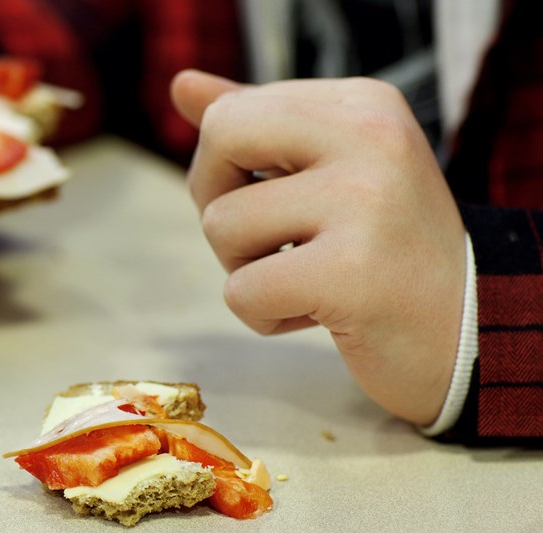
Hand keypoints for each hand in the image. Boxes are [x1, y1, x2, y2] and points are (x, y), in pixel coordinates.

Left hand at [171, 70, 467, 425]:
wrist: (467, 329)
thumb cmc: (381, 248)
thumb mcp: (325, 170)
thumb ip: (257, 124)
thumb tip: (181, 86)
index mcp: (363, 104)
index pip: (232, 111)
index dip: (224, 168)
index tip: (278, 200)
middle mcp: (371, 136)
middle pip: (220, 138)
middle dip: (217, 200)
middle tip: (270, 237)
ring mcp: (365, 202)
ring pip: (220, 224)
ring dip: (247, 269)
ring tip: (311, 276)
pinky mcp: (353, 274)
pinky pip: (241, 292)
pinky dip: (264, 316)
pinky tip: (322, 312)